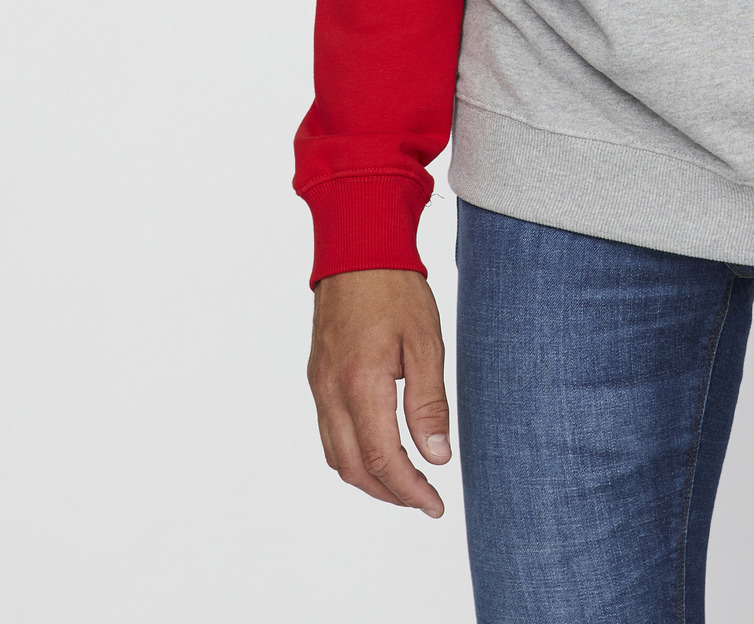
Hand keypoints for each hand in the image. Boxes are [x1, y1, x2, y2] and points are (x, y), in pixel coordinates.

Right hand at [308, 268, 451, 515]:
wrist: (357, 248)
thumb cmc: (395, 289)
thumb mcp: (425, 342)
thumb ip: (428, 403)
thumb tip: (436, 457)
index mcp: (361, 384)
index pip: (381, 459)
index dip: (410, 489)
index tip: (435, 504)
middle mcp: (331, 391)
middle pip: (353, 469)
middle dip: (390, 493)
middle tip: (425, 498)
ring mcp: (319, 385)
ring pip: (336, 455)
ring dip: (369, 478)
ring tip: (406, 481)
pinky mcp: (317, 376)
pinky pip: (329, 432)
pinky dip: (353, 454)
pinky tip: (379, 448)